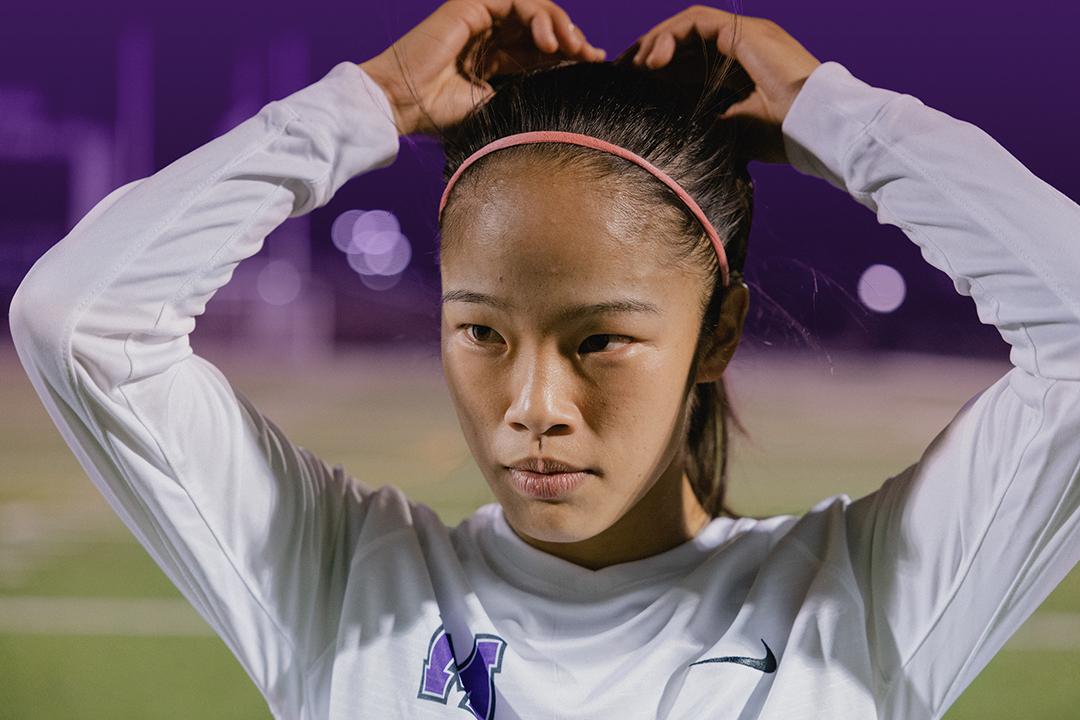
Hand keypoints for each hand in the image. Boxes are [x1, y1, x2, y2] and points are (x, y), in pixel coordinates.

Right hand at [359, 0, 605, 135]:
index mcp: (495, 60)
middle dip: (571, 38)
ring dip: (560, 25)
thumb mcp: (497, 107)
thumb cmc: (441, 116)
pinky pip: (517, 1)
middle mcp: (490, 35)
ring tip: (572, 48)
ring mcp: (481, 18)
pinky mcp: (472, 5)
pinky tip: (548, 43)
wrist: (404, 106)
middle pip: (543, 26)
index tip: (594, 67)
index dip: (569, 54)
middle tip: (590, 56)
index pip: (541, 49)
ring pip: (535, 8)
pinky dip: (538, 16)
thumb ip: (527, 94)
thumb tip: (568, 96)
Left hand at [620, 5, 820, 163]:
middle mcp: (739, 47)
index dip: (655, 72)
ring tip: (635, 69)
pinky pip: (696, 21)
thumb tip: (669, 136)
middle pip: (681, 40)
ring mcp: (742, 35)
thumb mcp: (729, 133)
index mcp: (736, 71)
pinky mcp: (742, 30)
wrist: (813, 127)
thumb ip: (703, 126)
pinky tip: (654, 62)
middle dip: (646, 54)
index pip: (686, 61)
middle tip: (619, 74)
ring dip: (654, 44)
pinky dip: (670, 36)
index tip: (628, 88)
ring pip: (685, 26)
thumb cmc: (781, 137)